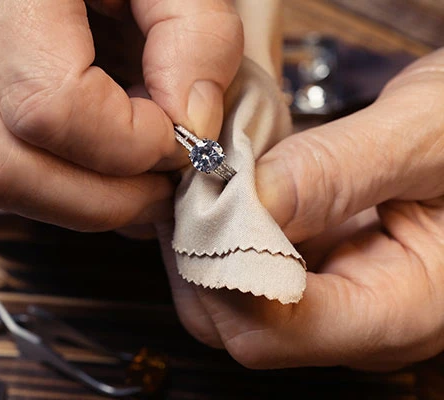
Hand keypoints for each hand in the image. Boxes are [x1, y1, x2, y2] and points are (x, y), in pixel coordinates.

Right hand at [0, 0, 242, 230]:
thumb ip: (198, 32)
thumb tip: (191, 126)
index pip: (48, 106)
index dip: (130, 144)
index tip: (182, 134)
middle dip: (100, 200)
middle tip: (163, 188)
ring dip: (74, 196)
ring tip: (132, 170)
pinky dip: (48, 172)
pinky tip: (87, 143)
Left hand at [159, 48, 443, 370]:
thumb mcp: (427, 133)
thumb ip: (337, 169)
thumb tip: (243, 197)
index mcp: (401, 309)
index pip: (269, 330)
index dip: (222, 270)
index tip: (209, 198)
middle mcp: (358, 322)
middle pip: (236, 326)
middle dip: (203, 256)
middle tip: (196, 182)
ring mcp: (335, 300)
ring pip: (232, 301)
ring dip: (208, 241)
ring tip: (210, 178)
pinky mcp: (320, 273)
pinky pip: (248, 271)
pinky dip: (225, 231)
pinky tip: (230, 186)